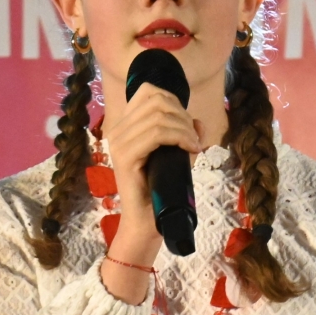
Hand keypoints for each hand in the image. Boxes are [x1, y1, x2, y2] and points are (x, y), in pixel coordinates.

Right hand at [97, 83, 200, 304]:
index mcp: (125, 126)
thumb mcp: (177, 156)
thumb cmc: (160, 190)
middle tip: (194, 138)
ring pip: (158, 116)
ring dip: (184, 128)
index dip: (174, 100)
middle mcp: (117, 130)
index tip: (187, 123)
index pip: (148, 91)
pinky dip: (179, 137)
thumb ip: (185, 135)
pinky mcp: (125, 157)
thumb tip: (198, 120)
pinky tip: (190, 148)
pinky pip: (156, 134)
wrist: (147, 223)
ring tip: (193, 145)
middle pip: (156, 100)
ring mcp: (118, 143)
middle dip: (183, 115)